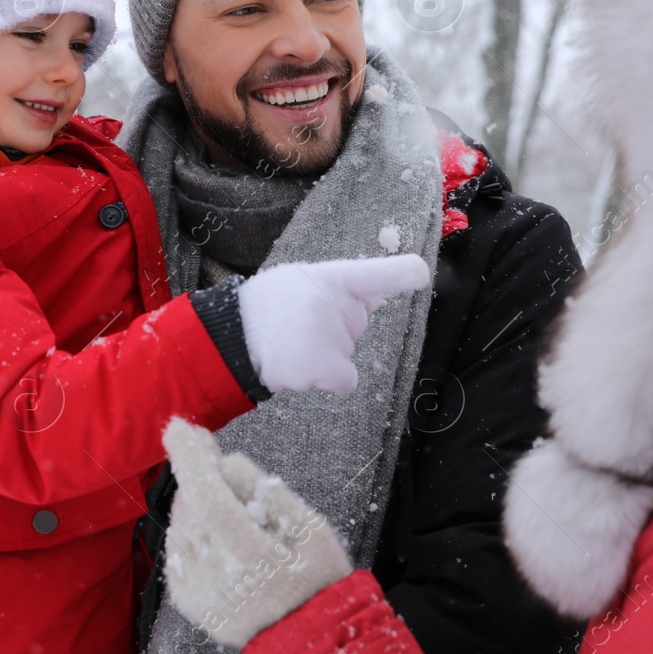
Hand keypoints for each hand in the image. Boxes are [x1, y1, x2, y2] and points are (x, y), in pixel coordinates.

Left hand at [161, 418, 351, 647]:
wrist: (309, 638)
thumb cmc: (317, 577)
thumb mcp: (311, 527)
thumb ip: (268, 491)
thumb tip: (227, 463)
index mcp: (252, 555)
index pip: (210, 496)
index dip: (192, 459)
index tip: (179, 427)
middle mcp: (217, 575)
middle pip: (192, 507)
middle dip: (196, 472)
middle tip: (207, 448)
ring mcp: (199, 592)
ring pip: (181, 526)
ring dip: (193, 501)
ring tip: (219, 494)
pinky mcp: (189, 602)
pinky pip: (177, 552)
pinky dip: (188, 530)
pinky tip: (210, 526)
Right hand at [238, 254, 429, 393]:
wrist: (231, 336)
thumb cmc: (269, 306)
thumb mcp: (301, 280)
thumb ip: (340, 285)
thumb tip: (379, 293)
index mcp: (328, 277)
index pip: (371, 274)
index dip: (399, 275)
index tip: (421, 274)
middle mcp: (331, 304)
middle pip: (358, 322)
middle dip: (336, 325)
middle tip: (300, 321)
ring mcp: (328, 337)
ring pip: (348, 350)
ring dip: (325, 352)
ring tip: (291, 341)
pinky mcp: (322, 367)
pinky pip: (346, 379)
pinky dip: (328, 379)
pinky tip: (300, 365)